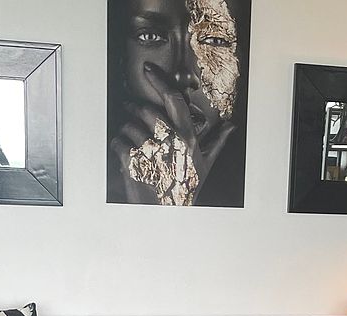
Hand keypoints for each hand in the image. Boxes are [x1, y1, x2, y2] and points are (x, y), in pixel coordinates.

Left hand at [108, 62, 234, 204]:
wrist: (167, 214)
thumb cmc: (186, 188)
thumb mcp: (205, 165)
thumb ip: (217, 142)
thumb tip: (230, 127)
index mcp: (187, 138)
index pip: (173, 101)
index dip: (159, 81)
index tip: (148, 70)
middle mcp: (170, 142)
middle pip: (146, 111)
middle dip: (134, 108)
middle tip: (129, 107)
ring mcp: (151, 152)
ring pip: (129, 126)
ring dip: (125, 128)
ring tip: (128, 135)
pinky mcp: (133, 163)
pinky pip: (118, 142)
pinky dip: (116, 144)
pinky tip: (121, 150)